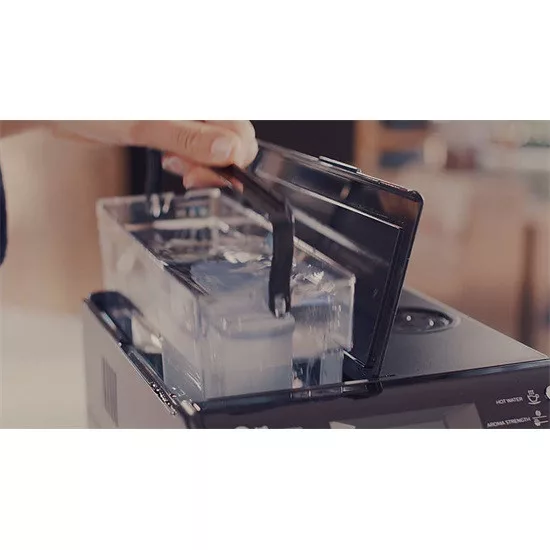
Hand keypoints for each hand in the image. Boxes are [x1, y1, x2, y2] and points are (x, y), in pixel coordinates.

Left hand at [4, 120, 257, 188]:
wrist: (60, 106)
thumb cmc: (93, 106)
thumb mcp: (145, 124)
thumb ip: (189, 138)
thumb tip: (229, 152)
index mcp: (197, 95)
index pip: (239, 127)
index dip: (235, 156)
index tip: (220, 178)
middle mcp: (196, 103)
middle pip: (231, 135)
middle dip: (219, 163)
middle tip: (194, 178)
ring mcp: (186, 114)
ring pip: (214, 143)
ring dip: (203, 164)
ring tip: (177, 167)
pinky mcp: (174, 124)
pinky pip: (196, 144)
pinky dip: (190, 159)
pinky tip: (172, 161)